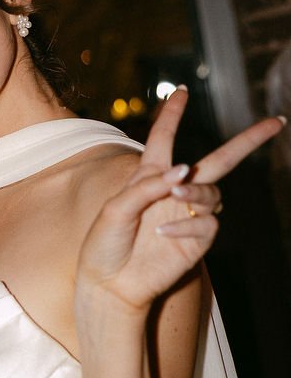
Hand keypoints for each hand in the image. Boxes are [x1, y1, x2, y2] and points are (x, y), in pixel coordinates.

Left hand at [76, 87, 283, 315]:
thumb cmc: (105, 245)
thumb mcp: (115, 209)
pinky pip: (207, 224)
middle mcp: (174, 193)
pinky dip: (187, 225)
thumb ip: (146, 186)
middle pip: (219, 161)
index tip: (182, 91)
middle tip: (276, 122)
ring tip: (175, 195)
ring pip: (212, 193)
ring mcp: (189, 216)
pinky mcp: (197, 241)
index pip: (164, 139)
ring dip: (196, 190)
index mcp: (149, 177)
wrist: (109, 285)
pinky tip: (164, 233)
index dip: (173, 115)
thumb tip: (185, 170)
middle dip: (248, 141)